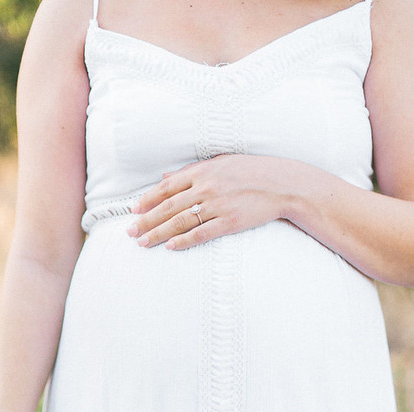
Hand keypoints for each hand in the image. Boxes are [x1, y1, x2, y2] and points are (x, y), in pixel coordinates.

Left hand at [126, 153, 299, 249]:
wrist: (283, 183)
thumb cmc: (251, 171)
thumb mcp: (220, 163)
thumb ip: (191, 171)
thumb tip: (165, 177)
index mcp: (202, 171)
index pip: (167, 187)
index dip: (148, 200)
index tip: (133, 211)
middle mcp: (207, 187)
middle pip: (169, 207)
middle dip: (147, 220)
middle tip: (131, 232)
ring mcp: (218, 205)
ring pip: (181, 222)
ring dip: (159, 233)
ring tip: (143, 243)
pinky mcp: (230, 222)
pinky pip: (202, 233)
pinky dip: (185, 240)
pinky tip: (171, 247)